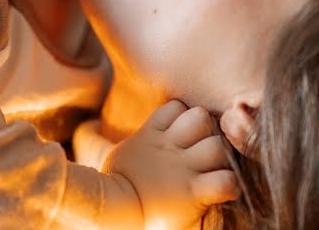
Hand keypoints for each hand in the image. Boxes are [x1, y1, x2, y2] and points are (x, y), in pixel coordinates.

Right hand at [100, 100, 239, 228]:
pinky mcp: (193, 193)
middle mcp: (170, 148)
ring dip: (219, 157)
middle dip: (207, 132)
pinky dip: (228, 185)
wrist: (113, 212)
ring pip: (217, 145)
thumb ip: (126, 136)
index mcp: (152, 136)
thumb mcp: (122, 153)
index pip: (176, 106)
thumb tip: (90, 126)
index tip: (179, 134)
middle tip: (201, 152)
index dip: (182, 116)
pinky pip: (225, 181)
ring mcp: (183, 169)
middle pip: (202, 118)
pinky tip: (221, 189)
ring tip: (210, 170)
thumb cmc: (117, 186)